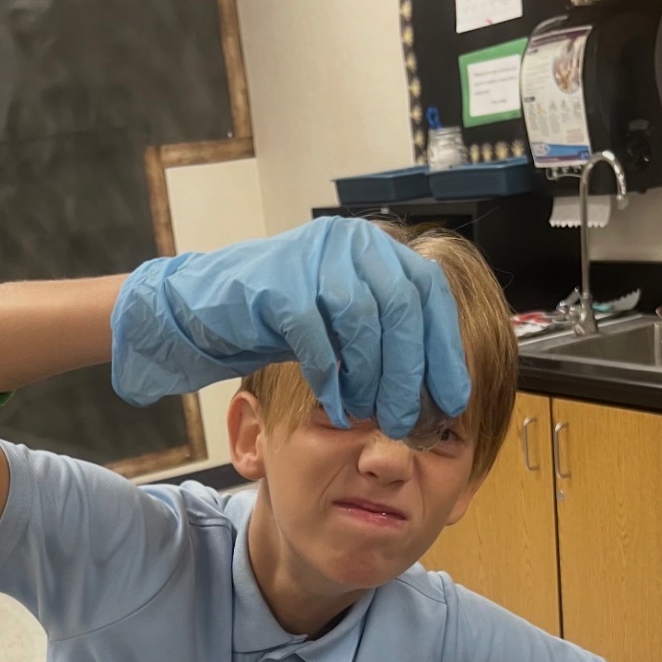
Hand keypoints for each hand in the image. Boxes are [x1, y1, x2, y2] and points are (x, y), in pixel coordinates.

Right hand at [110, 217, 470, 438]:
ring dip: (372, 378)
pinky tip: (336, 409)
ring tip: (370, 414)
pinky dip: (331, 380)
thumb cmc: (281, 324)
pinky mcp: (277, 285)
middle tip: (407, 419)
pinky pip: (316, 338)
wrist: (207, 312)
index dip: (445, 350)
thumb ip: (387, 337)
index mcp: (375, 247)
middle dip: (410, 372)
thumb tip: (439, 385)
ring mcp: (312, 258)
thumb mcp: (345, 325)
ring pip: (362, 321)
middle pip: (401, 307)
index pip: (428, 292)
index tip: (454, 399)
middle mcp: (350, 242)